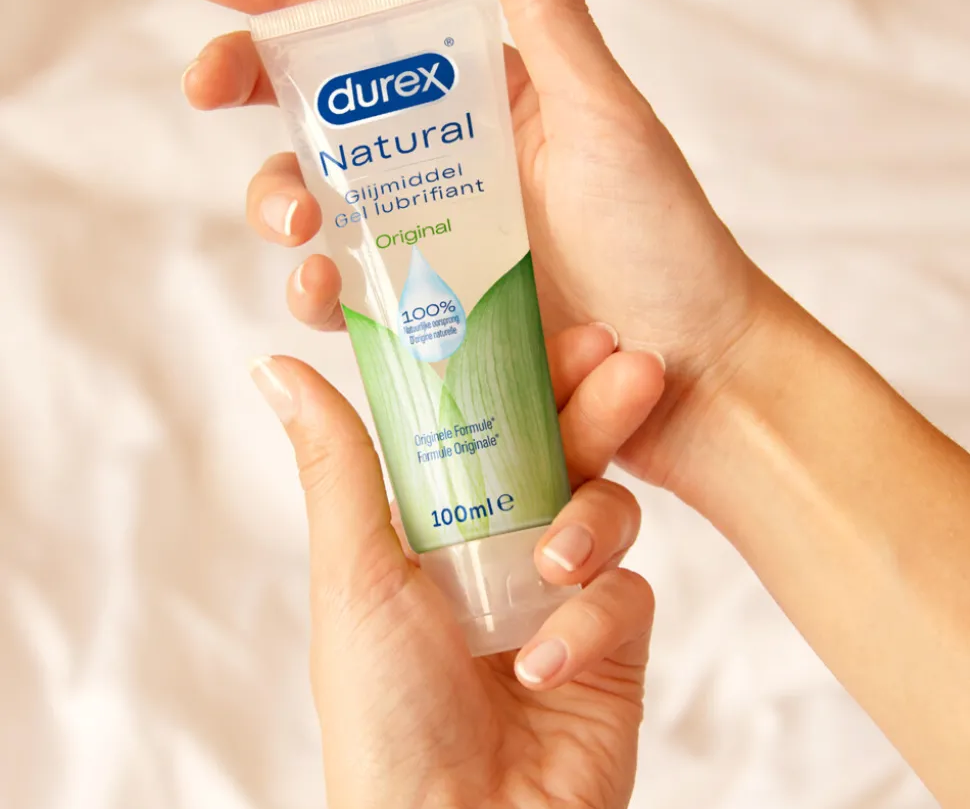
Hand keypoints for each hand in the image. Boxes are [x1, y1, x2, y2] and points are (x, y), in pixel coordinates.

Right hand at [177, 0, 764, 491]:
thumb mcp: (606, 121)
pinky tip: (322, 291)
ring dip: (279, 203)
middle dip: (253, 96)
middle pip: (319, 113)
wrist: (689, 367)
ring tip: (301, 226)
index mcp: (484, 98)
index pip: (369, 25)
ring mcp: (431, 241)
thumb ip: (553, 18)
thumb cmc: (664, 240)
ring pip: (318, 205)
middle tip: (212, 94)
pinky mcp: (426, 313)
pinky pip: (347, 295)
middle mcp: (447, 163)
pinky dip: (317, 290)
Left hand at [249, 326, 663, 808]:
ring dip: (591, 522)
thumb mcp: (355, 573)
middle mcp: (504, 542)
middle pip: (564, 447)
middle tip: (630, 364)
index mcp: (442, 517)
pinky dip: (593, 619)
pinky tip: (547, 660)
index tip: (560, 329)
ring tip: (559, 563)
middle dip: (598, 405)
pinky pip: (627, 592)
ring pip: (607, 506)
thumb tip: (276, 367)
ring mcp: (562, 587)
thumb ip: (337, 464)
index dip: (524, 372)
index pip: (491, 420)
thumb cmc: (386, 711)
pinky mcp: (612, 638)